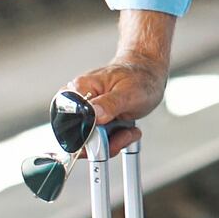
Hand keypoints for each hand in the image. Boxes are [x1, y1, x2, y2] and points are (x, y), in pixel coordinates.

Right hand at [68, 10, 173, 153]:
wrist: (148, 74)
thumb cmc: (139, 77)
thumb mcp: (129, 92)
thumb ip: (110, 103)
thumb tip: (94, 115)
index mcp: (80, 89)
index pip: (70, 121)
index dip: (86, 137)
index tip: (106, 138)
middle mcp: (78, 101)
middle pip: (77, 137)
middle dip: (102, 143)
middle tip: (123, 134)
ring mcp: (86, 113)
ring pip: (89, 143)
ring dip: (112, 142)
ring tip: (128, 131)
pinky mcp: (95, 121)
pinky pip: (99, 141)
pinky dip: (115, 140)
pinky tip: (127, 130)